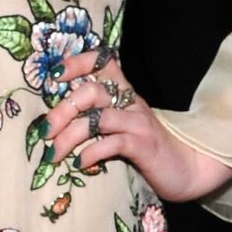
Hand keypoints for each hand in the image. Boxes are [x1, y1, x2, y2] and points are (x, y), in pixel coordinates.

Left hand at [45, 48, 231, 202]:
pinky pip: (111, 143)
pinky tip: (80, 164)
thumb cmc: (147, 148)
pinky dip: (90, 153)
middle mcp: (130, 102)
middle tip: (45, 133)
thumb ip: (96, 117)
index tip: (53, 75)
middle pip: (91, 91)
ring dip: (69, 135)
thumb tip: (56, 120)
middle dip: (62, 110)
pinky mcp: (144, 145)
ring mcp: (138, 122)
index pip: (102, 62)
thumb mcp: (120, 126)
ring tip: (54, 153)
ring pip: (97, 118)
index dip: (76, 63)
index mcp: (124, 92)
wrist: (186, 169)